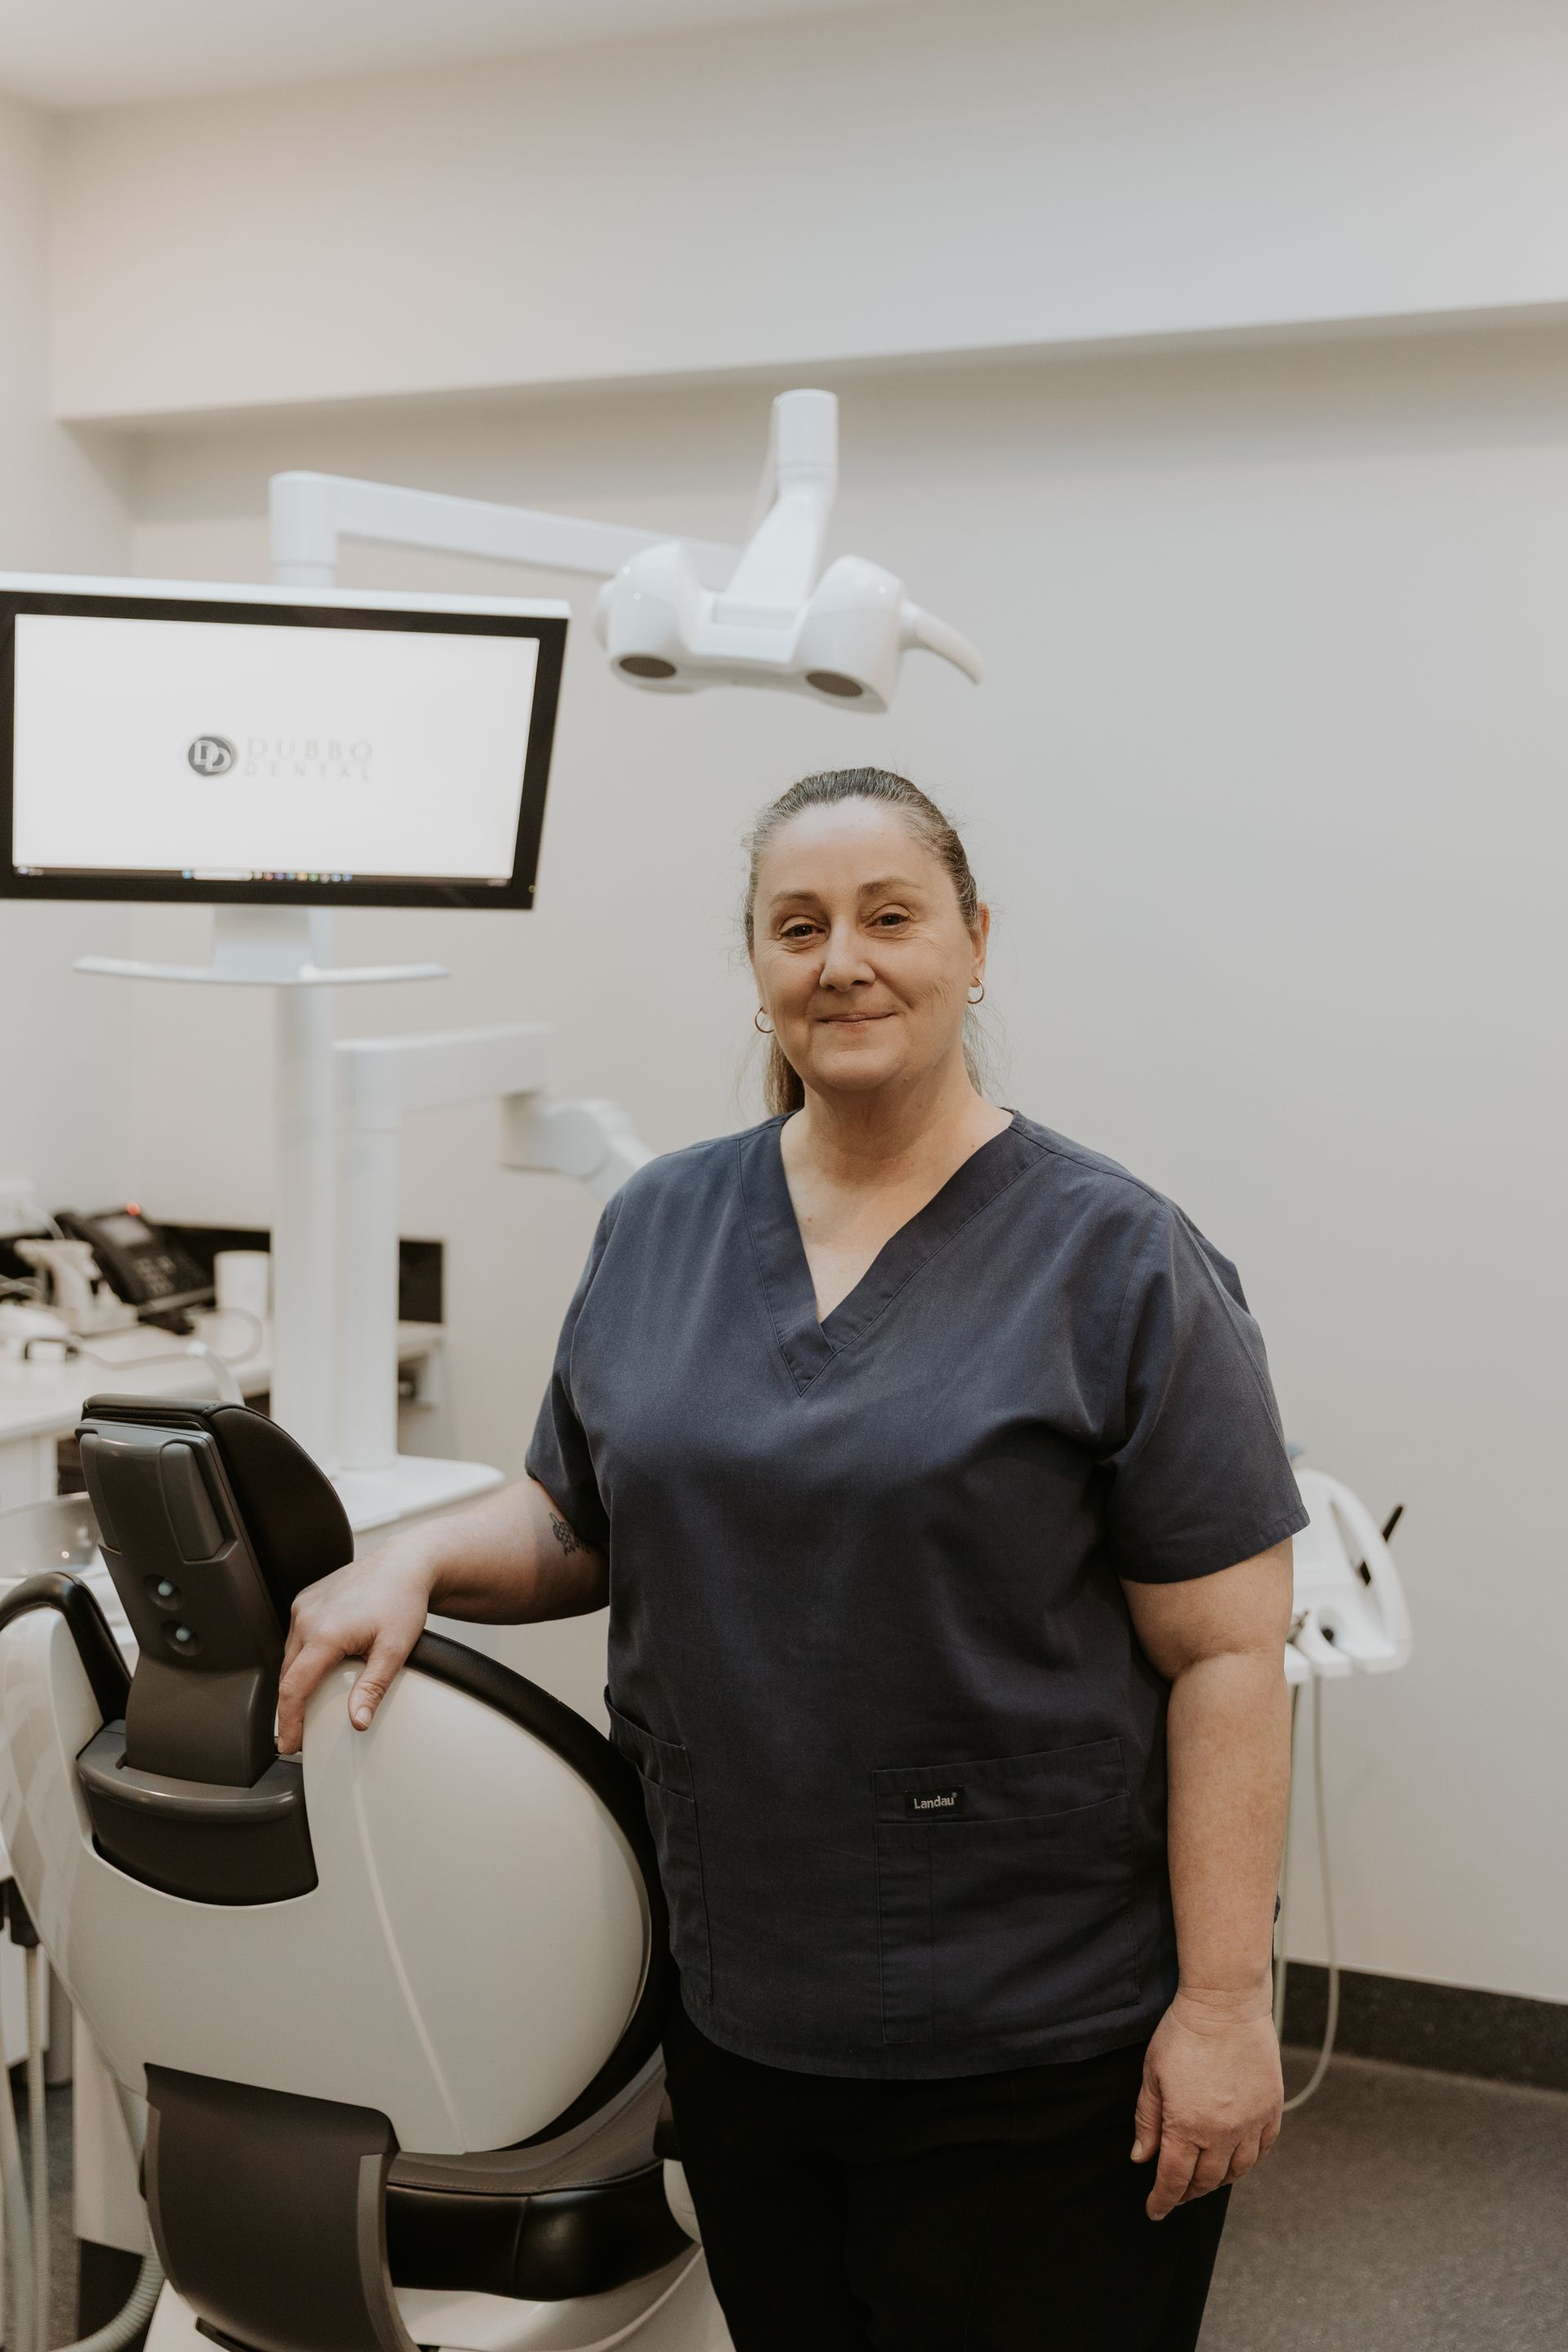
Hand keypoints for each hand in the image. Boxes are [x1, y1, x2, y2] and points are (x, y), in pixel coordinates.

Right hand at [276, 1539, 438, 1753]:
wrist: (405, 1563)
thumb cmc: (403, 1599)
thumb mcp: (394, 1650)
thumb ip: (372, 1689)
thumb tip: (357, 1722)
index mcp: (324, 1633)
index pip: (294, 1688)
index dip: (288, 1721)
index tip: (289, 1743)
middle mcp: (307, 1617)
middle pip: (287, 1674)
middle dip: (289, 1707)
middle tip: (298, 1733)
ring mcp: (304, 1606)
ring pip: (289, 1655)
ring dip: (294, 1681)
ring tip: (305, 1706)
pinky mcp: (307, 1599)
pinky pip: (295, 1636)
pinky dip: (300, 1657)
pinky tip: (313, 1670)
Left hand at [1131, 1985, 1282, 2219]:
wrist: (1226, 2003)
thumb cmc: (1183, 2033)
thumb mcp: (1152, 2074)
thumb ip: (1147, 2120)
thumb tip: (1141, 2158)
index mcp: (1188, 2125)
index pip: (1174, 2179)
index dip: (1163, 2200)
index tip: (1154, 2211)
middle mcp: (1223, 2132)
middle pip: (1206, 2181)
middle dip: (1188, 2192)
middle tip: (1176, 2193)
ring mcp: (1252, 2122)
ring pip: (1237, 2171)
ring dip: (1218, 2180)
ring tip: (1204, 2177)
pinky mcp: (1271, 2109)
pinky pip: (1263, 2150)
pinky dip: (1248, 2161)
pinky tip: (1235, 2158)